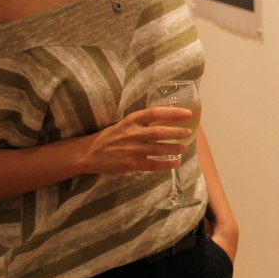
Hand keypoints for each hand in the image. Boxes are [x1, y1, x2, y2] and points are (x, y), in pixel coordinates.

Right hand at [76, 107, 192, 174]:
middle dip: (177, 132)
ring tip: (184, 148)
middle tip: (188, 132)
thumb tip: (169, 114)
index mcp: (132, 119)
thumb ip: (144, 120)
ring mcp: (132, 149)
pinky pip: (153, 165)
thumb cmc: (112, 135)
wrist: (90, 152)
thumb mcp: (127, 122)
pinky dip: (166, 165)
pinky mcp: (131, 164)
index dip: (173, 112)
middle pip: (159, 132)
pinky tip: (176, 163)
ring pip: (158, 149)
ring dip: (174, 149)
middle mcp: (133, 133)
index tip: (188, 113)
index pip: (155, 112)